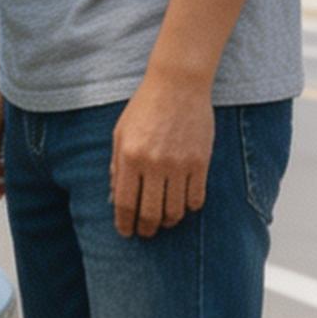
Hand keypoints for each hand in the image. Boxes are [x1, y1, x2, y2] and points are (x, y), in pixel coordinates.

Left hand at [112, 69, 211, 236]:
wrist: (178, 84)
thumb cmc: (145, 107)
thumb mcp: (120, 133)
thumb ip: (117, 166)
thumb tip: (115, 197)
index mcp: (130, 157)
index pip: (125, 203)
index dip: (124, 223)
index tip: (125, 232)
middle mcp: (154, 164)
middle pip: (150, 213)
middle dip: (146, 229)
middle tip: (145, 232)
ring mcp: (179, 164)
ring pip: (175, 210)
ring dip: (168, 221)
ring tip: (164, 220)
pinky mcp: (200, 162)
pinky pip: (196, 198)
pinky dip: (189, 208)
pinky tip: (183, 205)